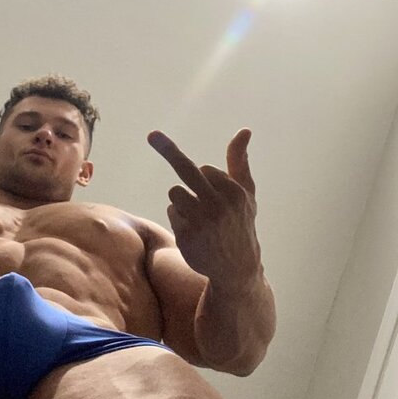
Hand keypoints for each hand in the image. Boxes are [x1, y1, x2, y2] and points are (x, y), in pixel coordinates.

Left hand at [148, 128, 260, 291]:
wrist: (236, 268)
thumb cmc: (239, 224)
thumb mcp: (245, 194)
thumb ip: (240, 162)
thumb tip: (244, 130)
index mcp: (235, 192)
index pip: (204, 169)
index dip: (204, 180)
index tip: (211, 193)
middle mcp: (219, 205)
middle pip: (186, 170)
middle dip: (168, 149)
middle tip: (152, 134)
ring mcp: (202, 221)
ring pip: (175, 193)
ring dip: (181, 202)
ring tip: (199, 220)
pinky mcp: (186, 235)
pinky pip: (171, 211)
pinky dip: (178, 218)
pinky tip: (194, 234)